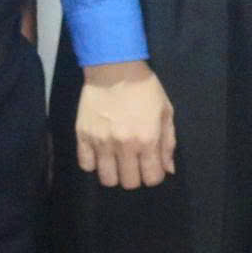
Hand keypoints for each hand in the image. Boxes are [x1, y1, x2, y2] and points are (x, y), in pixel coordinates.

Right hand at [76, 61, 175, 188]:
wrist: (115, 69)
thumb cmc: (145, 89)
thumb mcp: (165, 112)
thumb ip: (168, 143)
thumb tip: (168, 170)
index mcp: (148, 140)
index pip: (152, 178)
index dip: (154, 176)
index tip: (151, 168)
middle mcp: (124, 146)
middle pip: (129, 182)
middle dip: (135, 177)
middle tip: (134, 164)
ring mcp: (101, 143)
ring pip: (107, 179)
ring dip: (114, 174)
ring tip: (116, 162)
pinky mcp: (83, 137)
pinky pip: (85, 165)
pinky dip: (93, 163)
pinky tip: (100, 154)